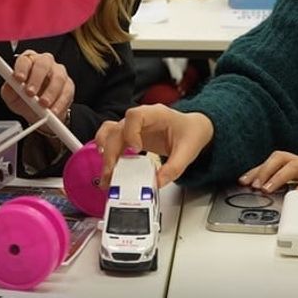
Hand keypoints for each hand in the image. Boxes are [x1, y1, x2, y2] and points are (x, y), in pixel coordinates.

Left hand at [0, 50, 74, 123]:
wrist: (40, 115)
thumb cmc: (25, 101)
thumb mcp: (12, 98)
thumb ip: (9, 90)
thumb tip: (10, 86)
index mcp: (28, 62)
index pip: (25, 59)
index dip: (22, 68)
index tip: (18, 79)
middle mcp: (44, 63)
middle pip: (43, 63)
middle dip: (36, 79)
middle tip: (30, 93)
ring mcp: (59, 72)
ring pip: (57, 77)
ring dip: (50, 92)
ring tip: (43, 104)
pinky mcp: (69, 85)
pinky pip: (66, 91)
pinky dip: (59, 102)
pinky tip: (53, 110)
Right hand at [95, 105, 214, 187]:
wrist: (192, 130)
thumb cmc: (190, 132)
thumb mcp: (188, 151)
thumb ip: (174, 167)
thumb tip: (157, 182)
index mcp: (155, 114)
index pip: (135, 115)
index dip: (131, 132)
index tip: (136, 149)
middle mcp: (140, 119)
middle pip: (117, 129)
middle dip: (111, 151)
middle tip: (112, 172)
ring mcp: (132, 128)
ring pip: (109, 134)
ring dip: (105, 153)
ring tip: (106, 173)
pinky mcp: (129, 138)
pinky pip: (112, 143)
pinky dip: (107, 157)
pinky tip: (108, 172)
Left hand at [239, 151, 297, 191]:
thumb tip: (284, 196)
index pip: (276, 161)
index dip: (258, 169)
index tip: (244, 179)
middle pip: (280, 157)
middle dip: (263, 170)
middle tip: (251, 184)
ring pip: (294, 165)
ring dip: (277, 176)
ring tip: (266, 188)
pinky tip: (296, 195)